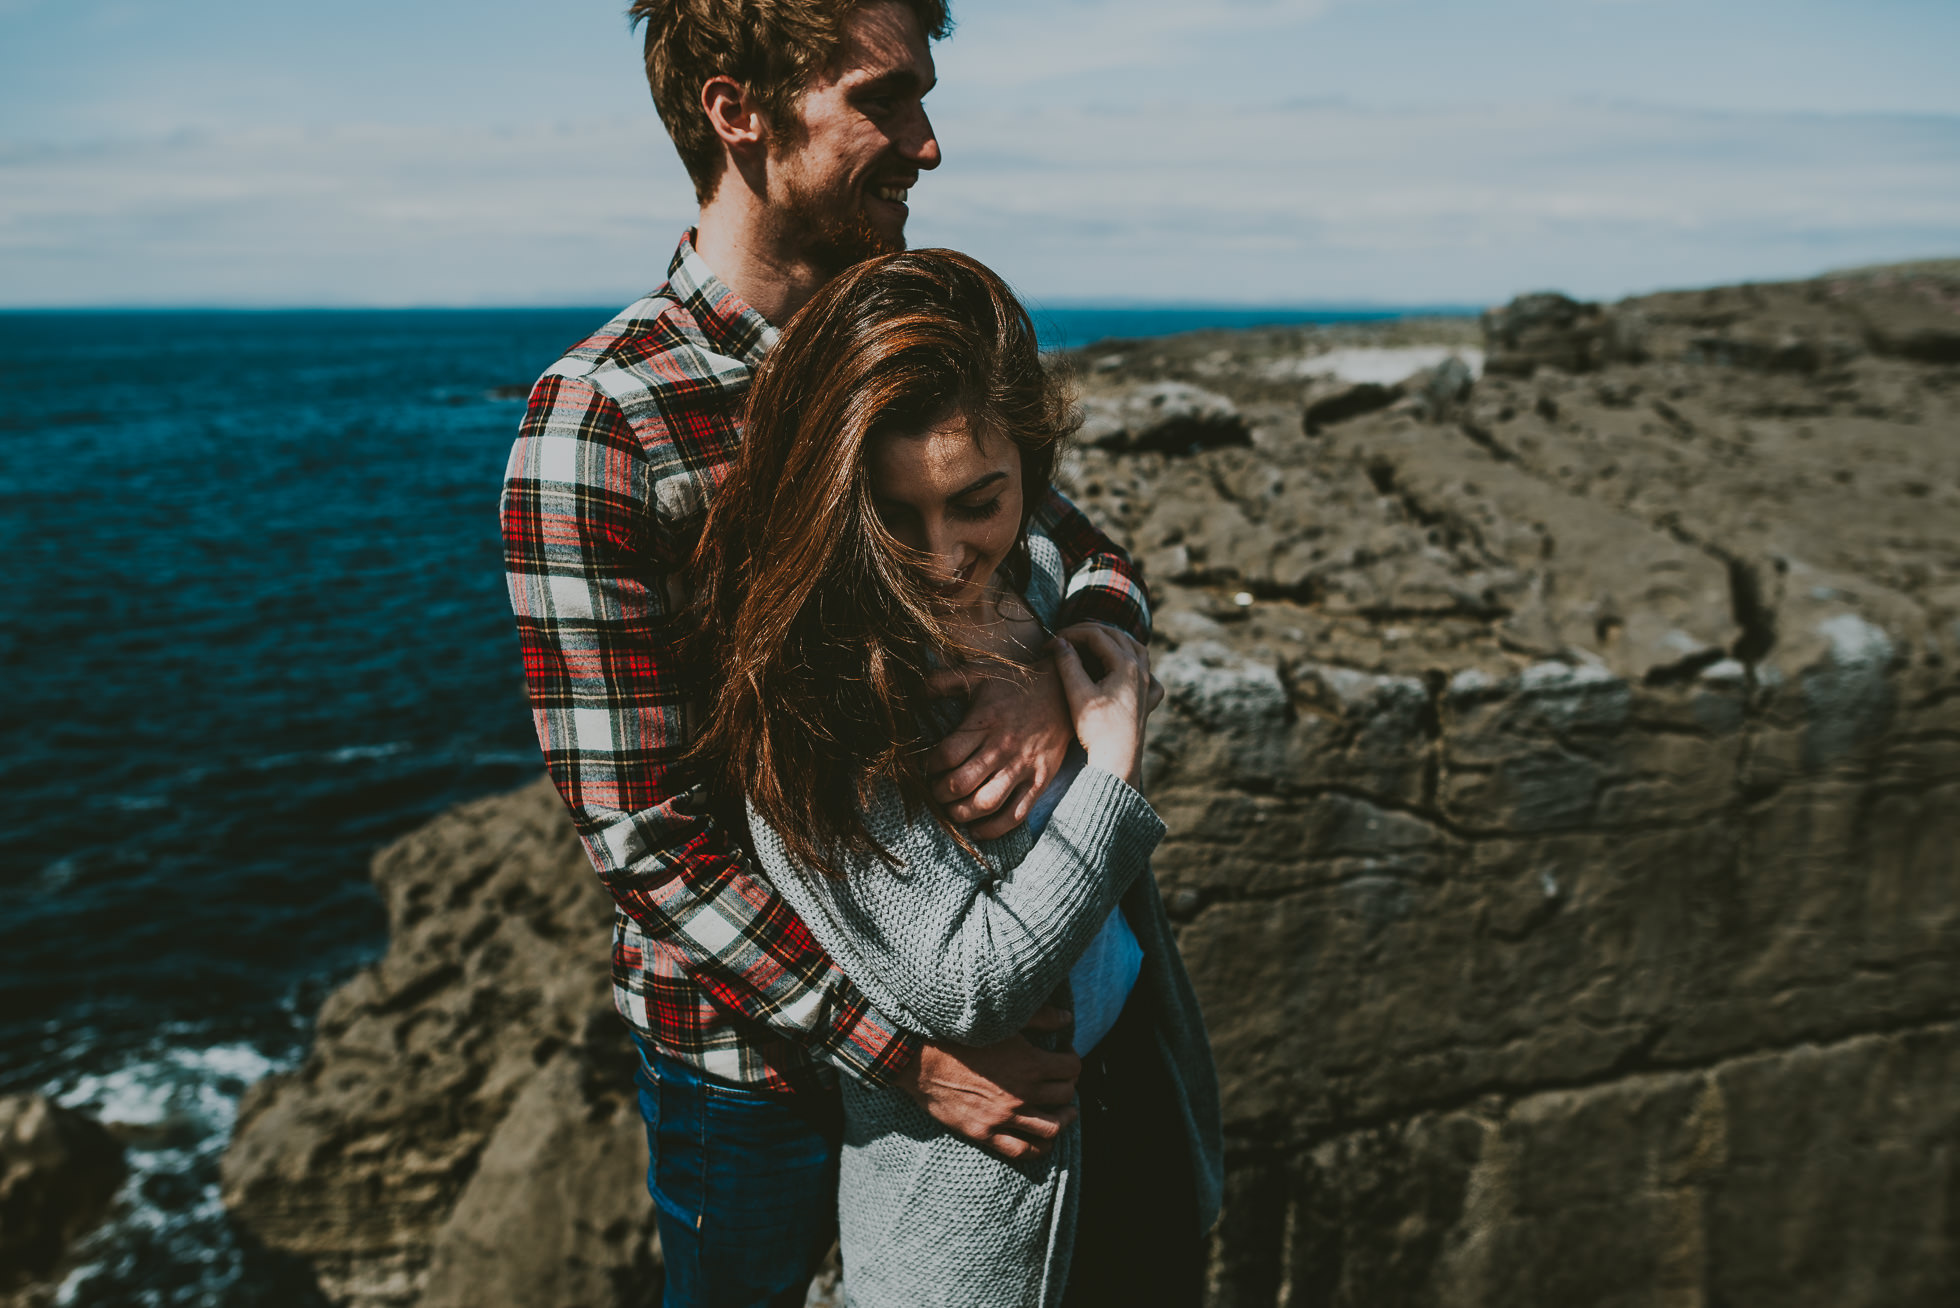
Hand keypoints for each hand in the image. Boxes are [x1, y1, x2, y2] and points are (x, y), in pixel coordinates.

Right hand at [895, 1006, 1081, 1159]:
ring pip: (1051, 1128)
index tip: (1065, 1056)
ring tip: (1064, 1112)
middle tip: (1062, 1081)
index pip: (1071, 1068)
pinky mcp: (986, 1133)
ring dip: (1063, 1119)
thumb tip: (1067, 1018)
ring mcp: (1004, 1117)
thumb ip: (1040, 1018)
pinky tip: (1044, 1141)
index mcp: (1030, 1064)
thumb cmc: (959, 1036)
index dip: (1072, 1061)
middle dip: (1069, 1087)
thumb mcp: (1002, 1022)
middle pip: (1065, 1096)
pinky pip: (1022, 1150)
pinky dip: (1040, 1148)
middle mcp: (1022, 1094)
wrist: (920, 1060)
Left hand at [926, 658, 1072, 839]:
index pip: (947, 754)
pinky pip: (1015, 814)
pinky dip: (993, 829)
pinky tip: (977, 830)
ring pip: (985, 803)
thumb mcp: (978, 674)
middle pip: (961, 783)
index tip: (927, 768)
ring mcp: (1022, 767)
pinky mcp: (1039, 781)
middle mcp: (1002, 748)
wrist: (1062, 692)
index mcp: (984, 723)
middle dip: (939, 794)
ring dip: (961, 814)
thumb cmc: (1015, 685)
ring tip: (951, 810)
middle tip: (935, 793)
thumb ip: (943, 681)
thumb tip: (913, 690)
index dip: (930, 766)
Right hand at [1051, 623, 1151, 787]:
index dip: (1071, 634)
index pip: (1096, 635)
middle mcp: (1141, 671)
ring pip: (1136, 649)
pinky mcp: (1147, 702)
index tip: (1051, 642)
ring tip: (1095, 642)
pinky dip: (1138, 664)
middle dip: (1090, 631)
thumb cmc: (1097, 729)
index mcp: (1125, 665)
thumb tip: (1059, 641)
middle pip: (1117, 636)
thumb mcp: (1077, 694)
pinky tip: (1130, 670)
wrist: (1117, 761)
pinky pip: (1149, 675)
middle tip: (1067, 636)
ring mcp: (1147, 685)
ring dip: (1115, 641)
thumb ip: (1068, 663)